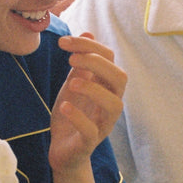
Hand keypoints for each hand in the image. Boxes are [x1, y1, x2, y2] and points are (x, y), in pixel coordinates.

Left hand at [50, 34, 125, 172]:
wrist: (62, 152)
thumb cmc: (70, 116)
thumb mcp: (73, 85)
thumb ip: (81, 63)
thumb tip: (88, 31)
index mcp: (106, 87)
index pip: (109, 58)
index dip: (89, 46)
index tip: (64, 42)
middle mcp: (110, 104)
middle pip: (119, 77)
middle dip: (97, 62)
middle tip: (70, 58)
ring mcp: (102, 124)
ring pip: (114, 104)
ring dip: (94, 89)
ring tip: (72, 83)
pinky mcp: (90, 142)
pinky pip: (91, 129)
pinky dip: (78, 116)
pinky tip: (64, 106)